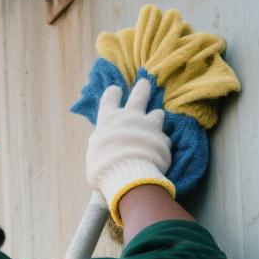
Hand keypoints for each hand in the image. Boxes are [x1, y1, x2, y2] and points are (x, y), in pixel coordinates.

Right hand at [84, 77, 174, 225]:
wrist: (127, 175)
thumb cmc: (104, 166)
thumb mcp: (94, 154)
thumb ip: (103, 143)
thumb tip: (106, 143)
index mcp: (109, 119)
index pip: (110, 98)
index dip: (113, 94)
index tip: (116, 91)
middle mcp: (130, 117)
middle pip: (139, 95)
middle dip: (142, 88)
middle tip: (144, 83)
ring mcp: (149, 126)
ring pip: (157, 113)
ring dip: (155, 118)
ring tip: (154, 125)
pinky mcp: (163, 139)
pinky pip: (163, 138)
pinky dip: (160, 143)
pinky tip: (157, 151)